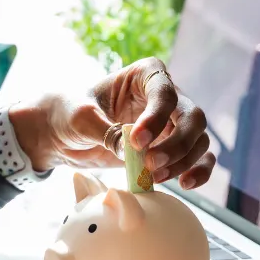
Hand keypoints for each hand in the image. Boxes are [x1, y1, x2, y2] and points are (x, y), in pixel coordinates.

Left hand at [9, 57, 214, 188]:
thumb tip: (132, 151)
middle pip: (192, 117)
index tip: (136, 141)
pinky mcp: (170, 149)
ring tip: (155, 177)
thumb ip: (106, 131)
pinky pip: (198, 158)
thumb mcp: (80, 118)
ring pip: (198, 140)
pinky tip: (185, 185)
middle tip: (151, 164)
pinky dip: (198, 171)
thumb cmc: (69, 113)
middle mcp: (165, 96)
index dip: (157, 117)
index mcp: (144, 75)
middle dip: (177, 143)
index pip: (164, 92)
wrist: (61, 134)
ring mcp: (171, 123)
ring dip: (183, 161)